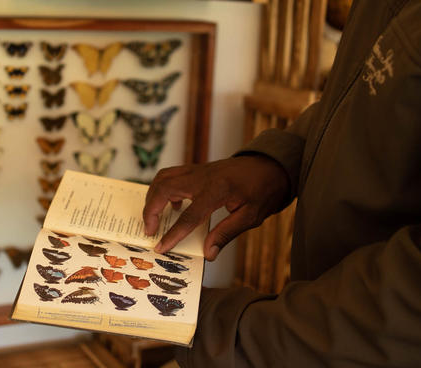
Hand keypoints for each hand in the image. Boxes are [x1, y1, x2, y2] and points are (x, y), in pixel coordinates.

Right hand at [143, 155, 289, 260]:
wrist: (270, 166)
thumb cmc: (263, 190)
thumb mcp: (250, 216)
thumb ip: (226, 233)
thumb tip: (208, 254)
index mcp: (217, 190)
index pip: (189, 216)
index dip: (173, 234)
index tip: (161, 248)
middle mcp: (202, 177)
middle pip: (164, 189)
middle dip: (151, 211)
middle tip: (150, 231)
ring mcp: (197, 169)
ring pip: (163, 178)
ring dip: (152, 197)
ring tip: (154, 218)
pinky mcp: (196, 168)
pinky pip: (171, 175)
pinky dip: (162, 188)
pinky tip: (173, 205)